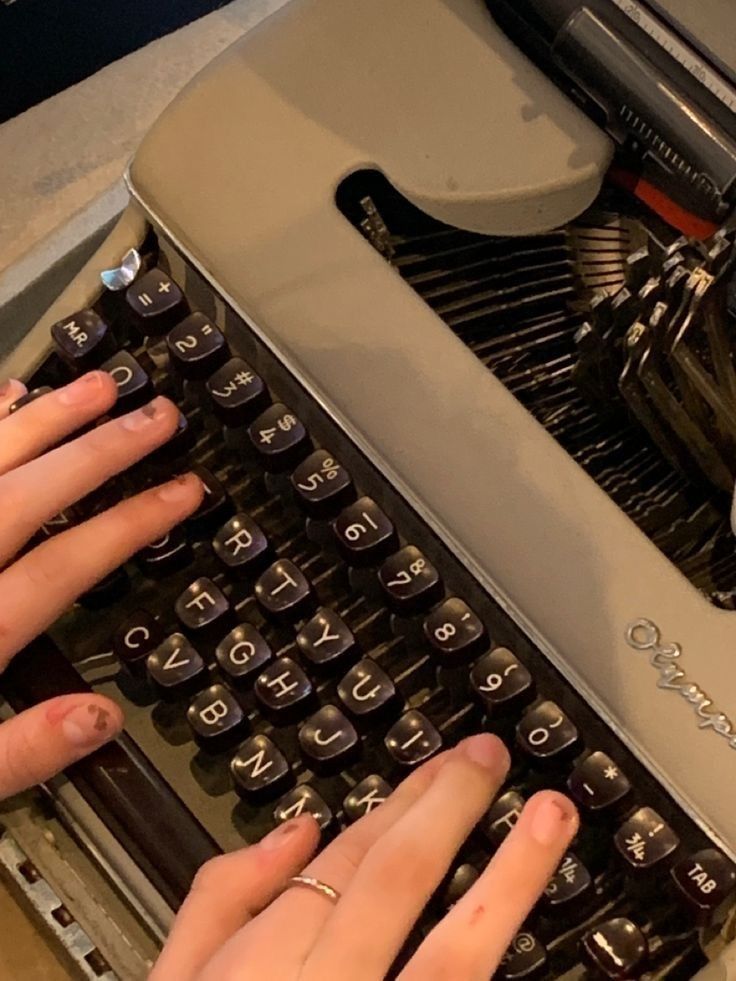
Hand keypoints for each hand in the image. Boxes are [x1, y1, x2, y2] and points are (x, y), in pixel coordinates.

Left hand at [0, 372, 201, 796]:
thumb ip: (17, 754)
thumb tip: (102, 719)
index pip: (67, 564)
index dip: (133, 522)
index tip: (183, 492)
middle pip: (30, 496)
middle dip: (101, 451)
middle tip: (157, 414)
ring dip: (41, 420)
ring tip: (94, 386)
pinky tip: (3, 397)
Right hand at [153, 734, 577, 980]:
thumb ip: (219, 898)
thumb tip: (296, 830)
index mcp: (256, 969)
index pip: (341, 859)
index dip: (400, 803)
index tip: (442, 766)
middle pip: (394, 883)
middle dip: (448, 808)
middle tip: (490, 760)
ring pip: (454, 953)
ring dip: (509, 877)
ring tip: (548, 818)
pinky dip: (494, 966)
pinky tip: (530, 934)